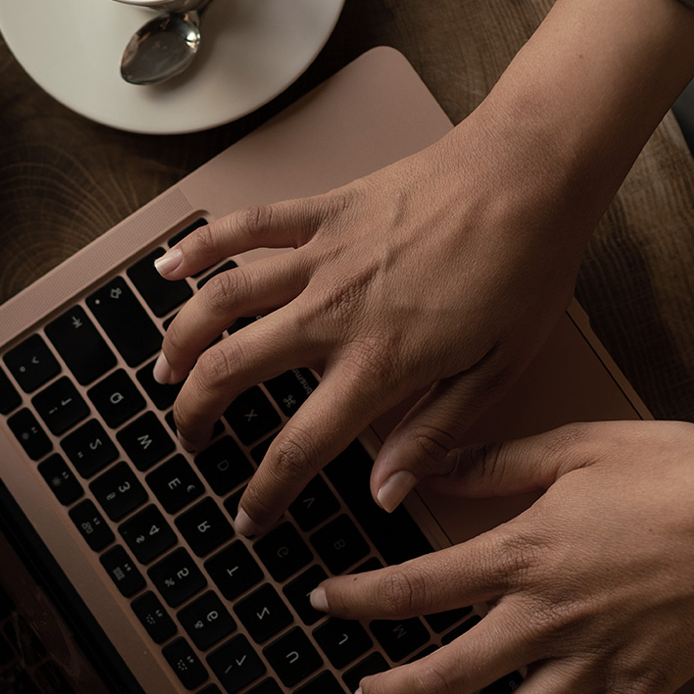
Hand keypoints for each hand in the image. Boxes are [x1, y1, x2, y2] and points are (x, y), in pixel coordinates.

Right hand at [153, 110, 610, 534]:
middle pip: (231, 371)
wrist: (530, 174)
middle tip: (193, 439)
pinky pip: (245, 226)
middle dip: (196, 414)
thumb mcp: (497, 372)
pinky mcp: (324, 211)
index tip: (249, 518)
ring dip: (181, 339)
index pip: (299, 446)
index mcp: (380, 363)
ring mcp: (322, 256)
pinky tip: (168, 268)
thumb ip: (435, 435)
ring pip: (221, 300)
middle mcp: (335, 311)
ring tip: (164, 371)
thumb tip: (386, 495)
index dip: (264, 493)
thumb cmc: (526, 269)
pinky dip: (200, 246)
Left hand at [314, 421, 693, 693]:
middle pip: (448, 670)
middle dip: (393, 692)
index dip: (362, 597)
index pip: (420, 585)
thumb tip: (430, 469)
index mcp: (526, 552)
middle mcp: (549, 617)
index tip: (325, 601)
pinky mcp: (642, 690)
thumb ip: (497, 463)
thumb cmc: (681, 471)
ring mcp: (595, 662)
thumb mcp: (577, 446)